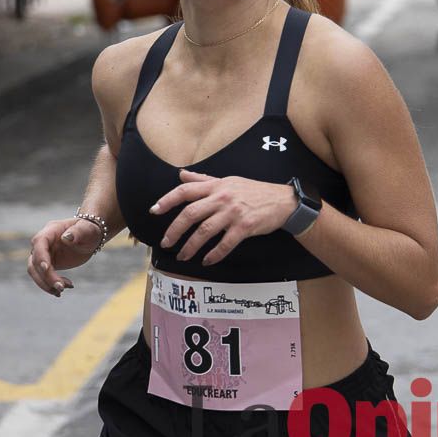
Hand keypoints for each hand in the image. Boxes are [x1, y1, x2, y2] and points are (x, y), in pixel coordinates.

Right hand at [27, 216, 103, 296]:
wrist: (89, 237)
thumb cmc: (88, 230)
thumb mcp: (87, 230)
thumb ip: (78, 232)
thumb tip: (66, 237)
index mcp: (51, 230)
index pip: (39, 243)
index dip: (40, 256)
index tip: (46, 268)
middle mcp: (43, 243)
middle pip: (35, 261)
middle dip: (46, 276)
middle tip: (61, 288)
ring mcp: (44, 254)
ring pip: (35, 271)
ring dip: (46, 284)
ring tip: (62, 290)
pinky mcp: (48, 264)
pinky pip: (43, 277)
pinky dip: (51, 285)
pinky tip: (66, 287)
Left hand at [150, 169, 295, 265]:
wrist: (283, 201)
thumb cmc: (254, 191)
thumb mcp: (228, 180)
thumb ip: (203, 180)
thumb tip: (181, 175)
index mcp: (216, 185)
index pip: (186, 191)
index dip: (167, 200)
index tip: (154, 211)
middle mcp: (222, 197)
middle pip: (190, 214)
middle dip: (175, 230)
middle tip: (166, 242)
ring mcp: (233, 213)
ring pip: (204, 231)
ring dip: (190, 246)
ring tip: (182, 256)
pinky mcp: (245, 227)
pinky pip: (225, 244)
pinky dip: (214, 254)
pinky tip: (207, 261)